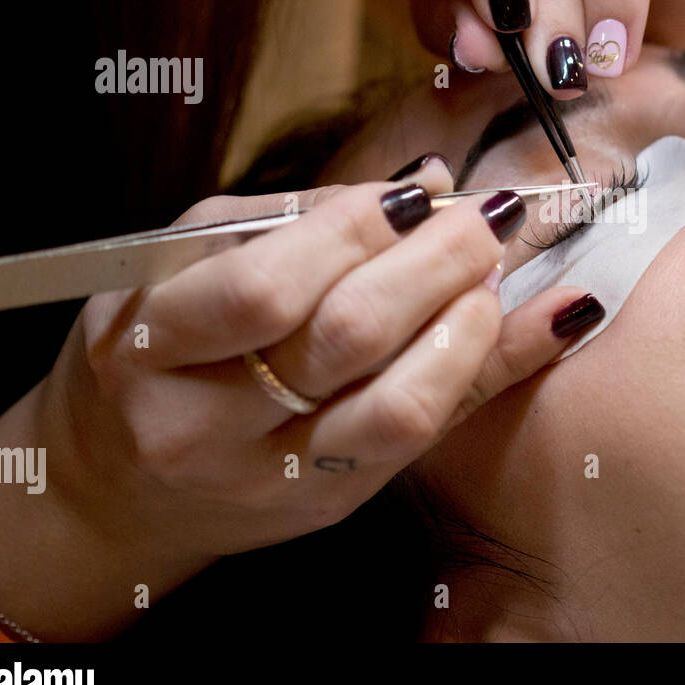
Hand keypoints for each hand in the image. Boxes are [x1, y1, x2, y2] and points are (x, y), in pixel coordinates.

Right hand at [0, 157, 598, 638]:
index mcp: (150, 348)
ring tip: (498, 267)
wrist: (121, 488)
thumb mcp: (181, 265)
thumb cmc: (156, 352)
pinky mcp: (334, 502)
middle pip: (347, 339)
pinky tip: (563, 315)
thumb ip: (293, 218)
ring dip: (471, 322)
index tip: (416, 194)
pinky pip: (437, 435)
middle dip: (435, 264)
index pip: (267, 288)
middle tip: (485, 217)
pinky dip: (505, 367)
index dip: (356, 232)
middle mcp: (207, 426)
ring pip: (400, 407)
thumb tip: (425, 182)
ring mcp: (275, 476)